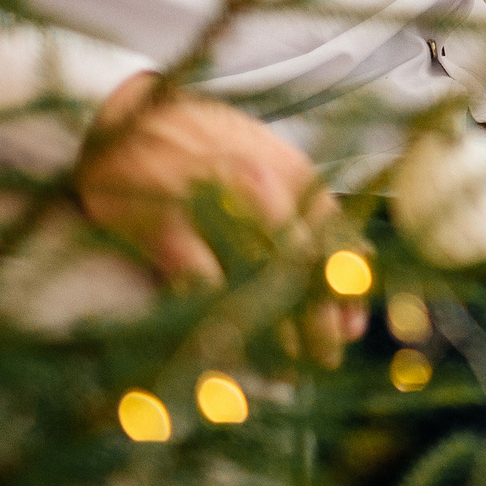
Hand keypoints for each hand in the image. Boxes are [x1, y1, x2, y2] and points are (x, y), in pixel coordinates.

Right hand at [77, 70, 365, 365]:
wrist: (129, 117)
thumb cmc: (206, 148)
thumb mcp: (268, 163)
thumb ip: (309, 210)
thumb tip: (356, 268)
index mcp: (294, 172)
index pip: (338, 237)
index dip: (348, 291)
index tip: (352, 329)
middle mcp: (261, 186)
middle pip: (305, 267)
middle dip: (319, 320)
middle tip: (322, 359)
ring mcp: (215, 205)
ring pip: (260, 281)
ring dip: (276, 333)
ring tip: (283, 368)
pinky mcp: (167, 226)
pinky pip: (204, 288)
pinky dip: (219, 324)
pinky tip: (227, 355)